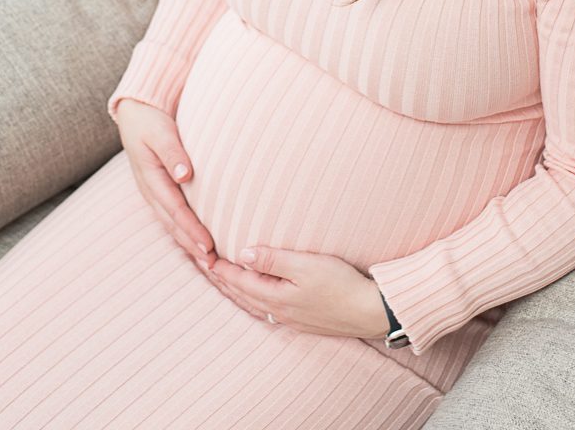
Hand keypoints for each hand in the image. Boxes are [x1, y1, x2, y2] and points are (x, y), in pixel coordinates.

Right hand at [115, 97, 216, 271]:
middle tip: (213, 265)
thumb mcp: (159, 131)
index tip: (208, 246)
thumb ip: (172, 152)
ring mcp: (152, 192)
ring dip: (188, 243)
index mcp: (150, 177)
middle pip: (172, 223)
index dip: (191, 229)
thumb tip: (185, 175)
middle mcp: (150, 189)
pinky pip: (171, 216)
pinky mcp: (158, 191)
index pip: (174, 208)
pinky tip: (196, 243)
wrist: (135, 112)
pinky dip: (184, 232)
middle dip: (191, 245)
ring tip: (207, 262)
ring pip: (171, 224)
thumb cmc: (149, 121)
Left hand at [207, 246, 390, 337]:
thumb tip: (243, 254)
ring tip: (222, 278)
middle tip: (203, 264)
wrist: (372, 312)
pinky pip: (266, 308)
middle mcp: (278, 312)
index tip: (202, 255)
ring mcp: (291, 319)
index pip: (238, 280)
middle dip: (221, 279)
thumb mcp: (306, 265)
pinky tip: (254, 293)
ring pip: (252, 303)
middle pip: (241, 294)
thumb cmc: (341, 285)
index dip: (219, 267)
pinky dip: (252, 297)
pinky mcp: (303, 320)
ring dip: (235, 289)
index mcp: (275, 298)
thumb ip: (273, 260)